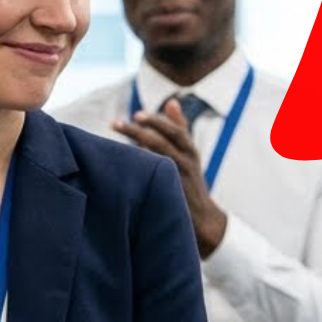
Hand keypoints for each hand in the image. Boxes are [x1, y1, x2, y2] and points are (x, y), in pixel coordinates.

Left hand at [113, 98, 227, 256]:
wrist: (204, 219)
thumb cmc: (190, 181)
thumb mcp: (188, 153)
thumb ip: (179, 128)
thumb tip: (171, 102)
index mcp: (191, 150)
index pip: (176, 130)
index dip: (157, 122)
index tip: (137, 116)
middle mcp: (189, 160)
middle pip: (165, 140)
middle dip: (141, 131)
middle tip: (119, 124)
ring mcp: (183, 176)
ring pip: (161, 156)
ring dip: (137, 145)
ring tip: (118, 140)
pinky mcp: (176, 191)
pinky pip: (159, 175)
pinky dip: (144, 166)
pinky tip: (126, 162)